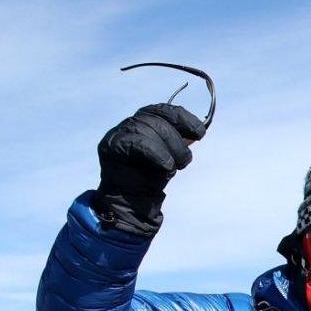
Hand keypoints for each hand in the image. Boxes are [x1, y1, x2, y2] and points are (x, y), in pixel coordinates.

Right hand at [91, 103, 204, 235]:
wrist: (133, 200)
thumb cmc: (151, 177)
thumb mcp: (171, 154)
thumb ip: (180, 140)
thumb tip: (199, 129)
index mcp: (144, 121)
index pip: (163, 110)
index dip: (183, 118)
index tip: (200, 133)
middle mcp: (130, 124)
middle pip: (156, 120)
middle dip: (177, 141)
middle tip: (185, 161)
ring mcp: (118, 133)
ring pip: (147, 129)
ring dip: (168, 149)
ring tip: (173, 167)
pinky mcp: (110, 146)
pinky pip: (137, 143)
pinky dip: (156, 153)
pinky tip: (166, 165)